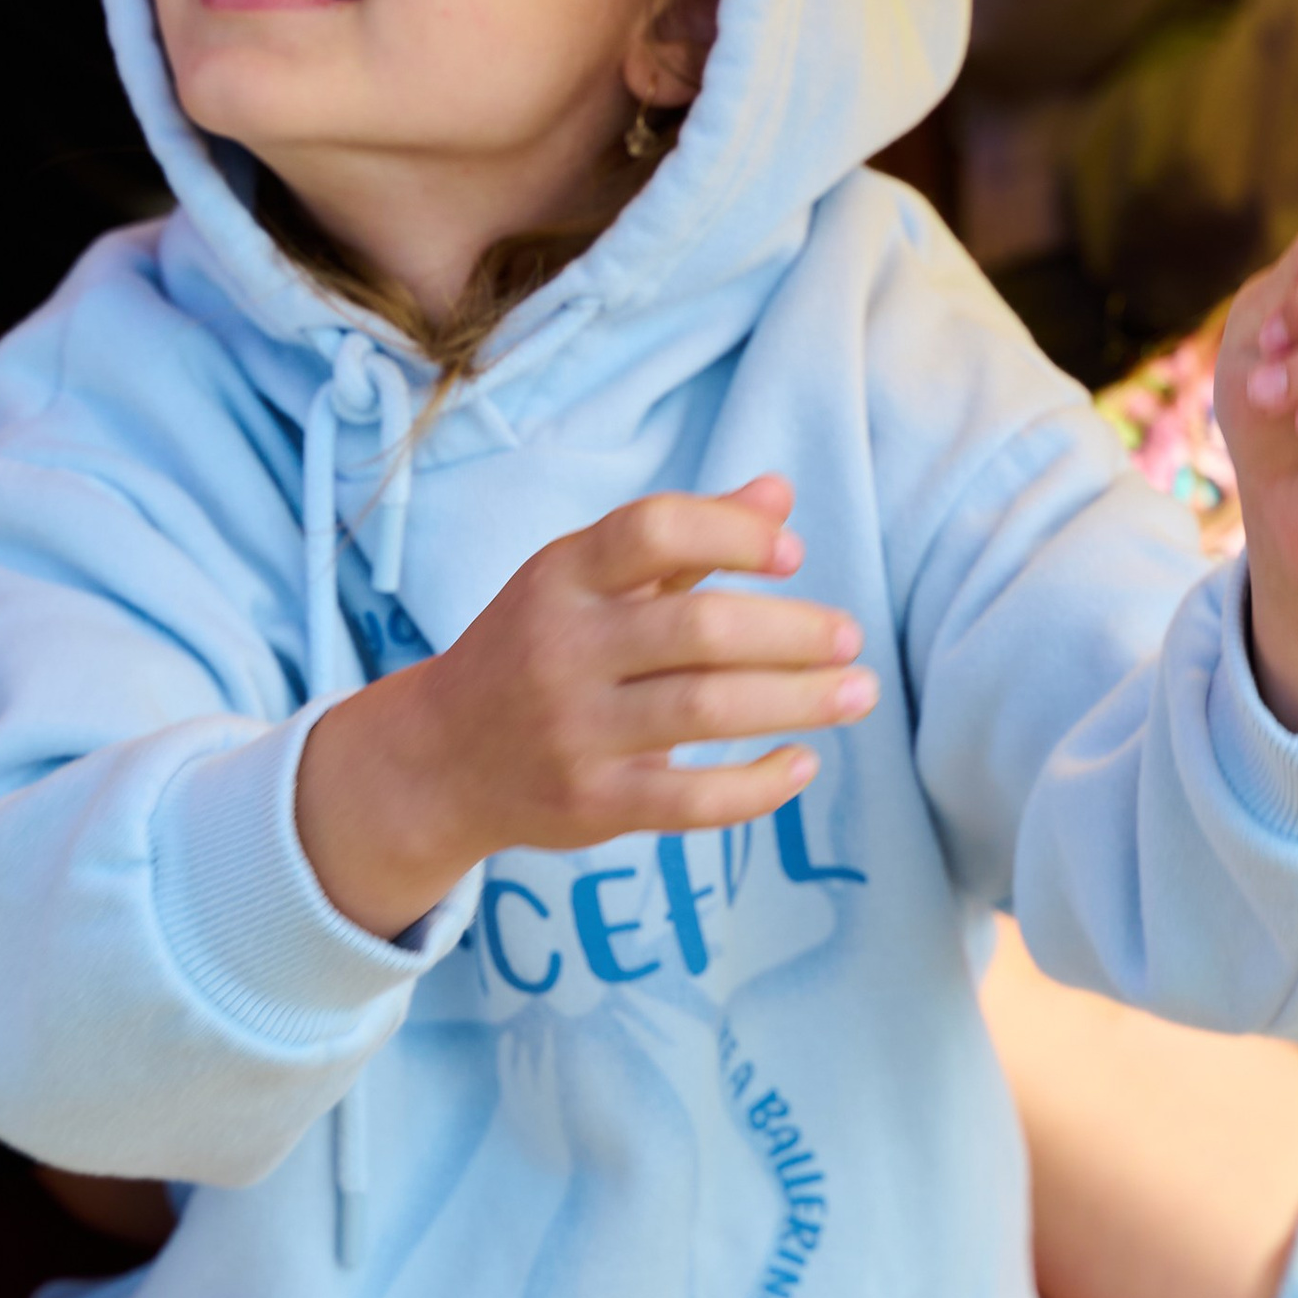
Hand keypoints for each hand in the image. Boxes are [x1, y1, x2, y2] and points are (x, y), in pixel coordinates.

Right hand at [295, 476, 875, 940]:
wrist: (440, 758)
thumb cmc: (536, 649)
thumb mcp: (587, 581)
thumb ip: (684, 540)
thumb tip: (778, 493)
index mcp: (561, 576)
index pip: (652, 531)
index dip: (733, 533)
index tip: (793, 555)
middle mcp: (562, 648)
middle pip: (699, 629)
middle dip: (792, 632)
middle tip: (850, 637)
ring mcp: (575, 732)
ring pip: (707, 709)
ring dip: (800, 701)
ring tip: (858, 692)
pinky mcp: (593, 804)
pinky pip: (693, 800)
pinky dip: (759, 785)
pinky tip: (802, 763)